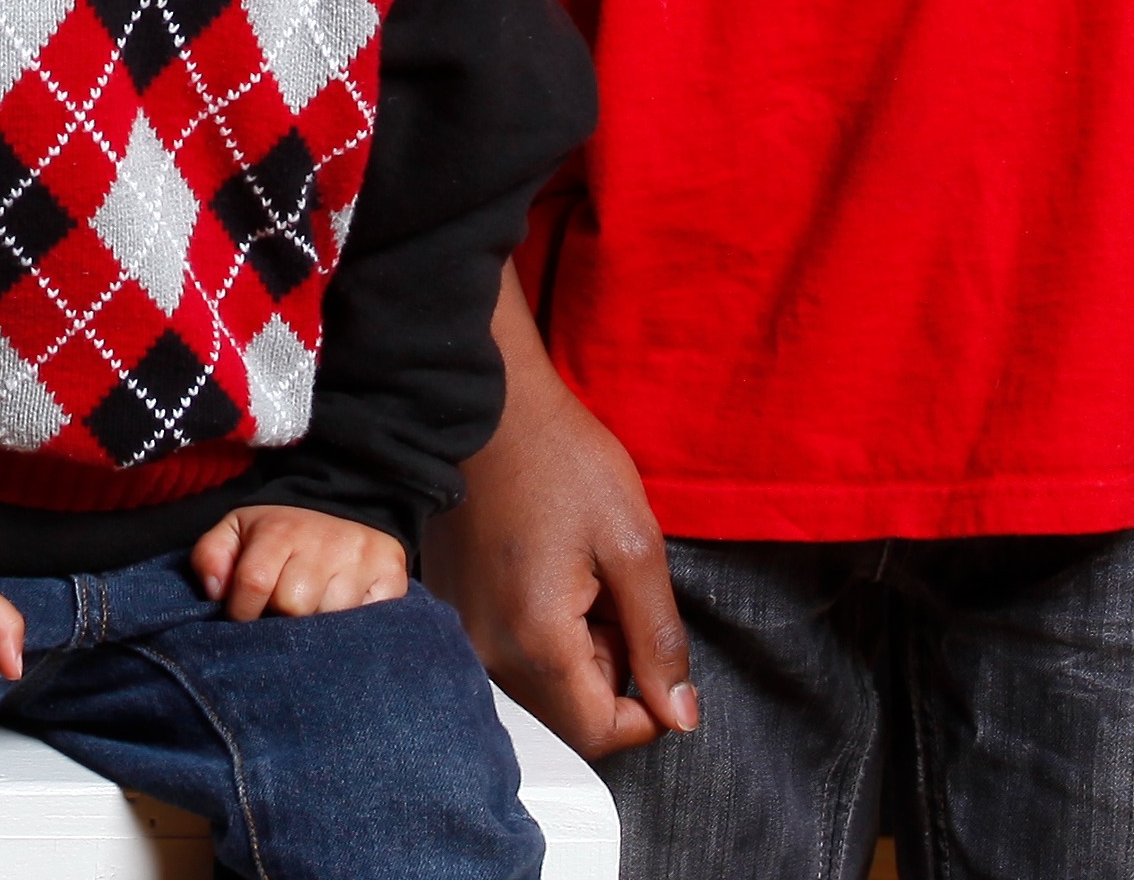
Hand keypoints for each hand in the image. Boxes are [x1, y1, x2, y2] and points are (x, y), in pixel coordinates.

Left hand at [190, 502, 406, 619]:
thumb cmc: (282, 534)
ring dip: (320, 630)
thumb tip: (213, 591)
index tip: (246, 618)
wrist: (345, 505)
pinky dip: (356, 631)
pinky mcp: (392, 576)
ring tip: (315, 616)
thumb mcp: (238, 531)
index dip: (243, 612)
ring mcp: (361, 559)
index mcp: (279, 531)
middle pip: (293, 607)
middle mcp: (322, 542)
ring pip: (332, 621)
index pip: (253, 584)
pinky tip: (345, 619)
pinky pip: (371, 623)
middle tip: (284, 617)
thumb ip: (211, 556)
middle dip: (283, 622)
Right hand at [433, 269, 694, 757]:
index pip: (600, 734)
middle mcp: (486, 650)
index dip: (646, 707)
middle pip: (568, 709)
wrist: (490, 400)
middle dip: (609, 665)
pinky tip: (546, 563)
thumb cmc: (561, 458)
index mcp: (534, 642)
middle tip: (616, 589)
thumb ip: (660, 640)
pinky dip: (541, 622)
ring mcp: (463, 627)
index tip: (658, 649)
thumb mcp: (635, 544)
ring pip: (541, 680)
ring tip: (580, 570)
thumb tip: (680, 715)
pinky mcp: (453, 603)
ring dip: (576, 644)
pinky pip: (510, 645)